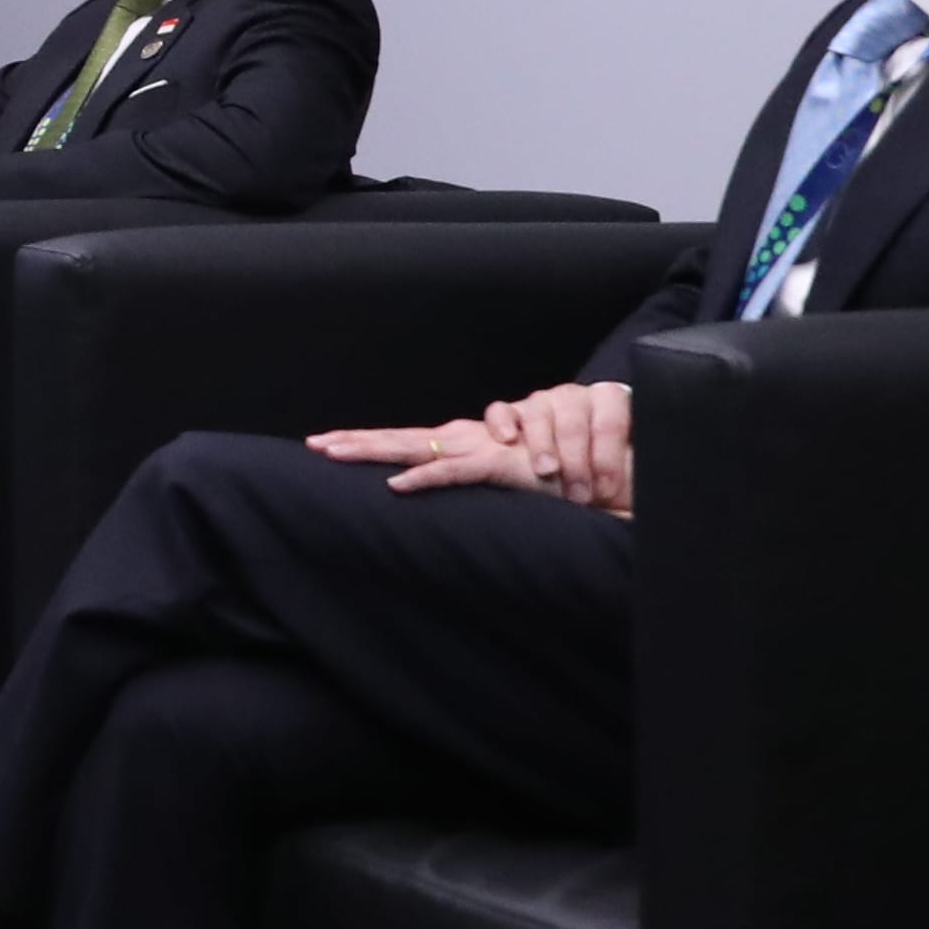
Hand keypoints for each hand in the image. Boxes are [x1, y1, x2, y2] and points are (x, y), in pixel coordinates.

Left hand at [311, 381, 633, 514]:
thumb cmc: (570, 474)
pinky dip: (426, 479)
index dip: (375, 443)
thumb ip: (488, 480)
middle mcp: (474, 439)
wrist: (614, 464)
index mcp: (474, 443)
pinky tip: (395, 487)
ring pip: (418, 446)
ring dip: (375, 450)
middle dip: (359, 441)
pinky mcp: (501, 465)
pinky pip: (457, 472)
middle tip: (314, 443)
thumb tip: (455, 491)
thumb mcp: (517, 479)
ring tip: (333, 453)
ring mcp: (485, 449)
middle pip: (405, 438)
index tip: (333, 446)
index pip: (416, 441)